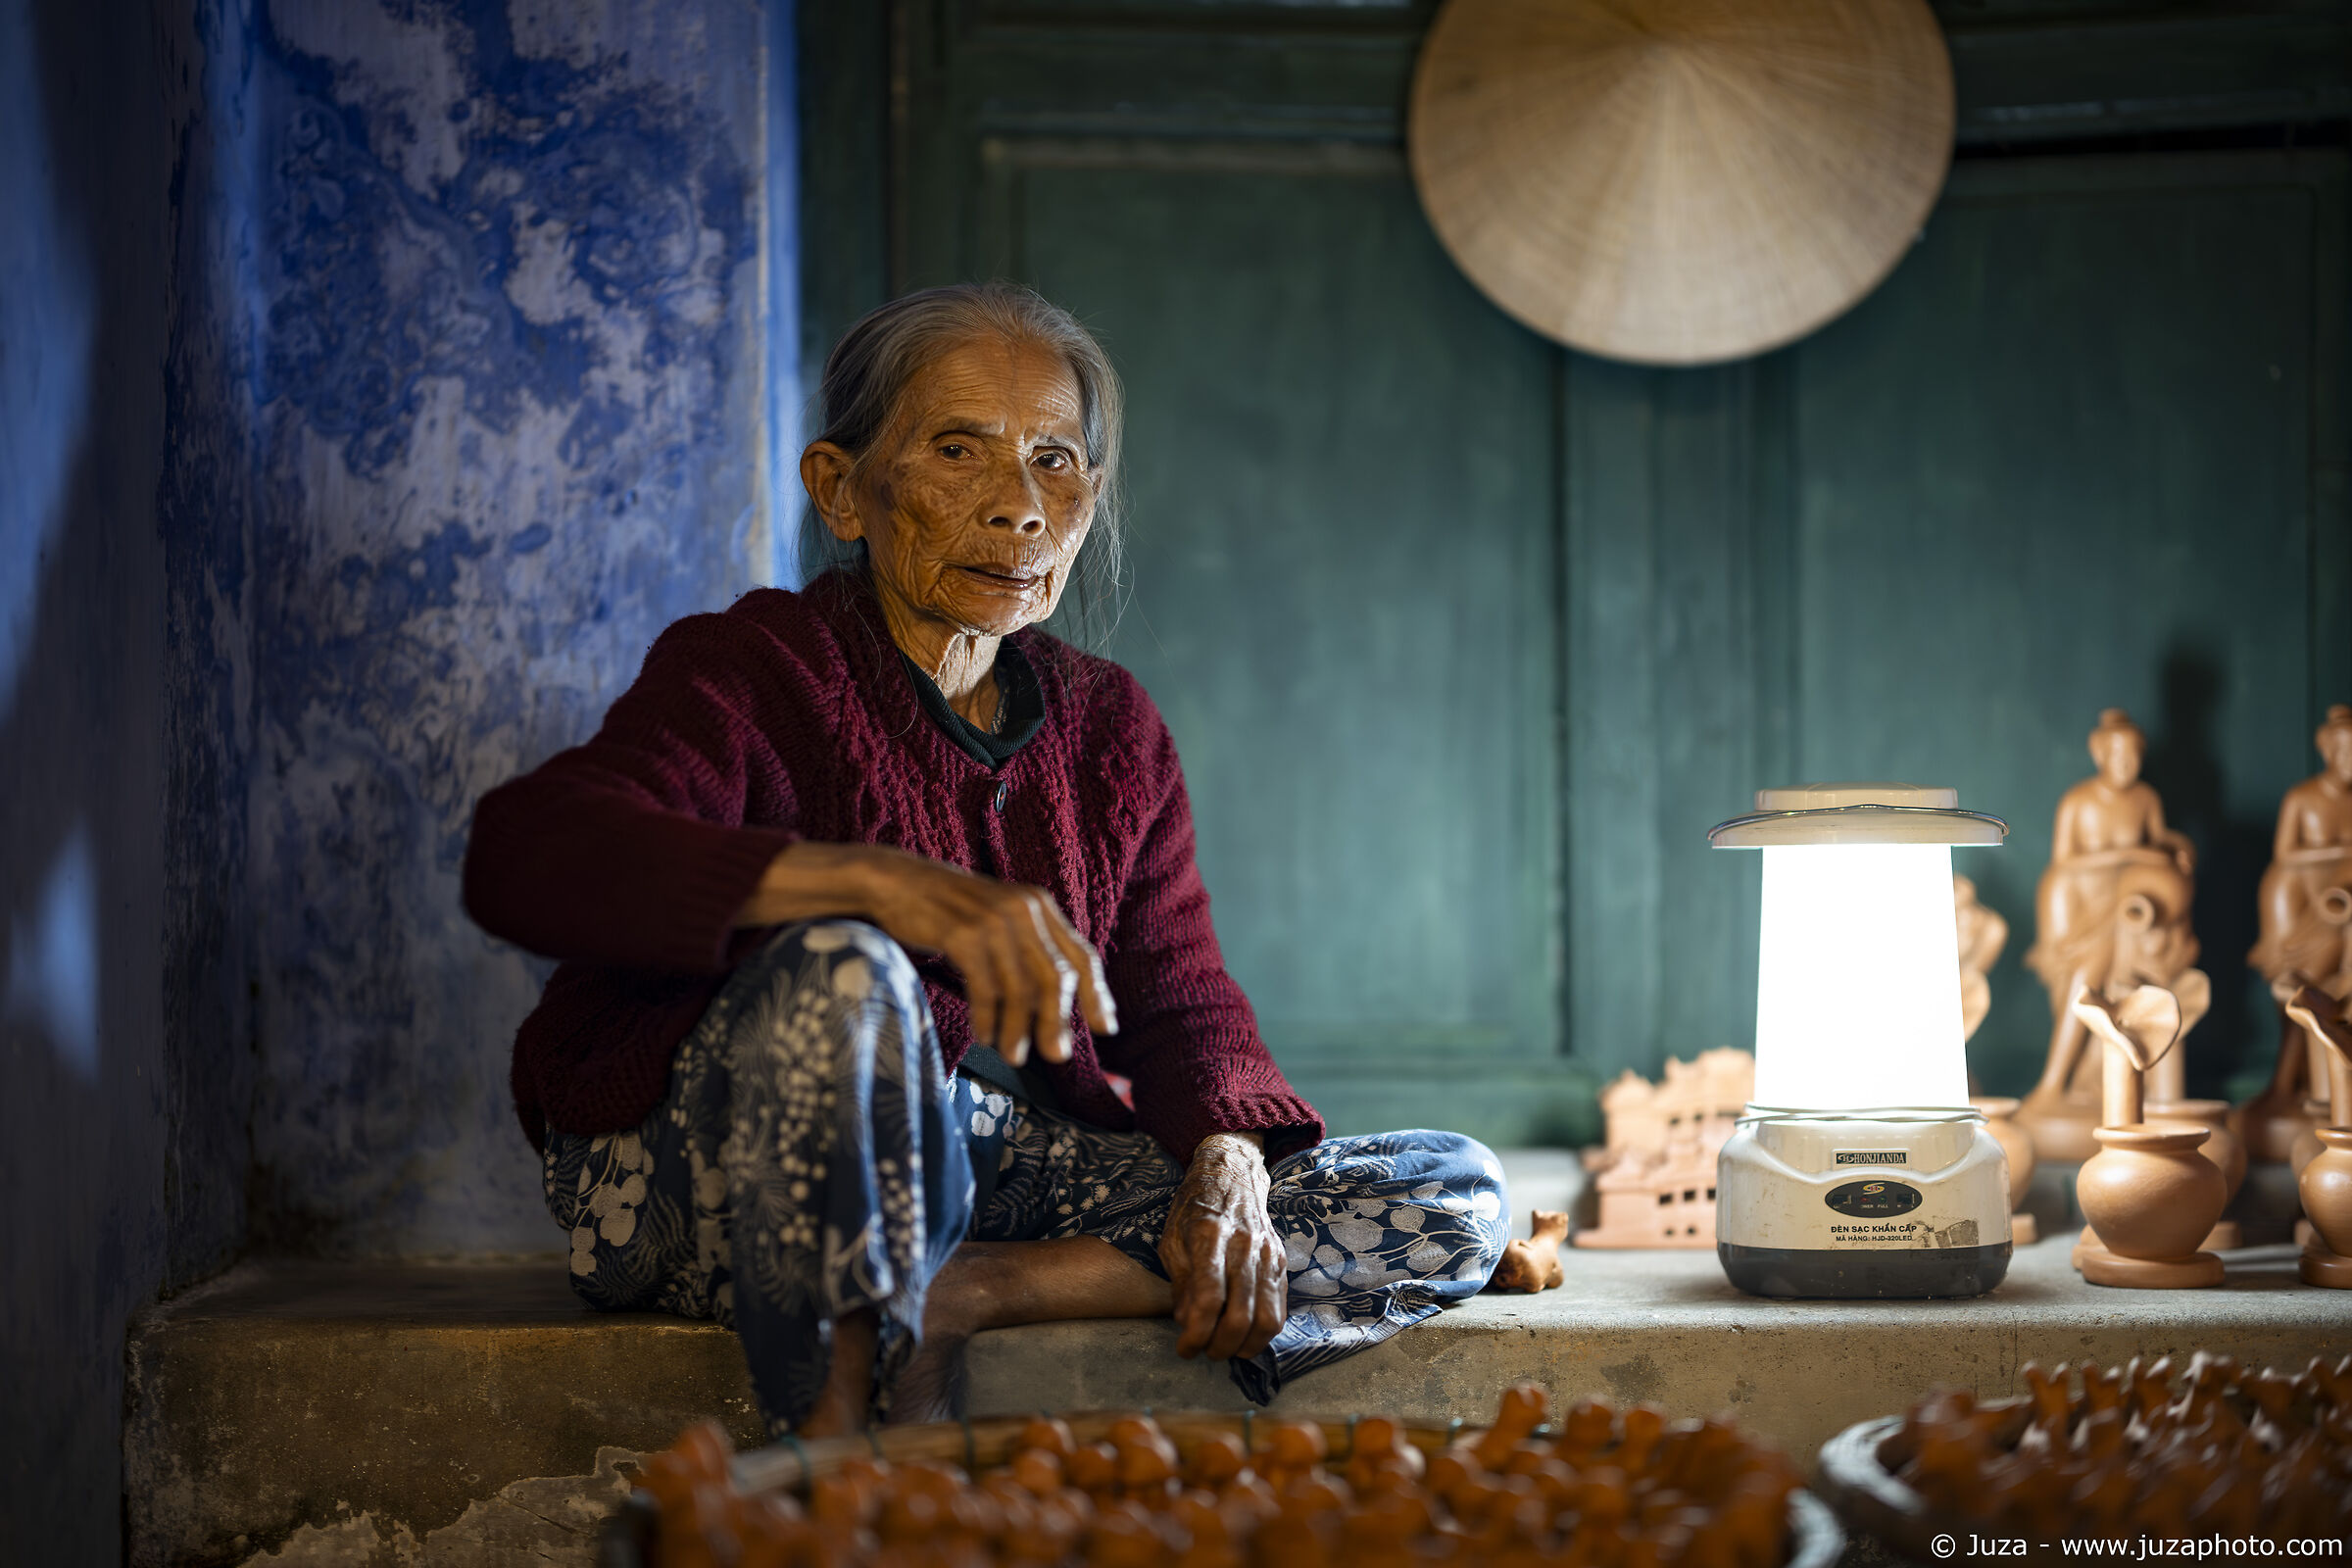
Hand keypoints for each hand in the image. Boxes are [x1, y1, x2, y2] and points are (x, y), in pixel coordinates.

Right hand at [738, 842, 1114, 1063]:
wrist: (895, 882)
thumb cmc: (949, 911)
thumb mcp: (999, 922)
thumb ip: (1029, 952)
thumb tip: (1059, 1006)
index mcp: (1039, 906)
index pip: (1081, 956)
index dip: (1096, 995)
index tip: (1106, 1029)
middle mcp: (1023, 909)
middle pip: (1055, 976)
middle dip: (1058, 1021)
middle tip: (1058, 1055)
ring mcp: (993, 919)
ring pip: (1021, 986)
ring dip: (1018, 1028)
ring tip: (1014, 1055)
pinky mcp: (963, 933)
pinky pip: (985, 986)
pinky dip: (987, 1017)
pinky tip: (984, 1036)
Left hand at [1158, 1132, 1285, 1361]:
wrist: (1232, 1175)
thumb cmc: (1193, 1209)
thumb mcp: (1172, 1240)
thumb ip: (1181, 1283)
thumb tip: (1189, 1324)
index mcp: (1209, 1236)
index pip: (1208, 1298)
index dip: (1196, 1333)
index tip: (1184, 1349)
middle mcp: (1243, 1246)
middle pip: (1240, 1315)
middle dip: (1219, 1346)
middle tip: (1203, 1352)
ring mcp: (1268, 1254)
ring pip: (1267, 1318)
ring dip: (1245, 1347)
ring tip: (1225, 1349)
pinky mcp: (1282, 1262)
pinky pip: (1280, 1308)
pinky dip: (1263, 1333)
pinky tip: (1244, 1338)